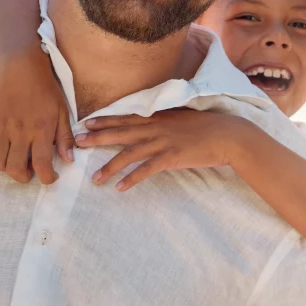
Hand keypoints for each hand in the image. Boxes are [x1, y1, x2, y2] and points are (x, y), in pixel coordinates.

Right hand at [0, 47, 73, 183]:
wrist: (22, 68)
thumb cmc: (46, 90)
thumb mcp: (63, 112)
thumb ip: (65, 137)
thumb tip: (68, 160)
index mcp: (42, 130)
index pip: (43, 165)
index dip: (47, 178)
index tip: (50, 178)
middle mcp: (21, 132)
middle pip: (16, 169)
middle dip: (24, 177)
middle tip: (30, 171)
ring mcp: (1, 127)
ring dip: (5, 168)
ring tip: (14, 161)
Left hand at [77, 109, 251, 190]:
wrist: (228, 135)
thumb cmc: (208, 127)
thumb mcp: (183, 118)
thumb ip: (166, 120)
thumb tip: (152, 123)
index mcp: (159, 117)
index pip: (126, 118)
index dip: (106, 121)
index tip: (86, 123)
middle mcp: (157, 127)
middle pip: (121, 133)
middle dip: (98, 138)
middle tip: (77, 143)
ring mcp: (163, 142)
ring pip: (130, 154)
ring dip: (110, 167)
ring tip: (95, 179)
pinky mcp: (172, 157)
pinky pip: (147, 170)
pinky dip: (132, 179)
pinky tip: (120, 188)